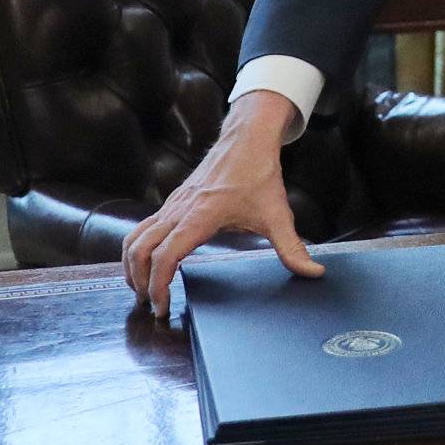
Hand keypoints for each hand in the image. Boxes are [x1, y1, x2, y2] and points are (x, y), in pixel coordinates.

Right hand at [123, 91, 324, 319]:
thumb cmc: (258, 173)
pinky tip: (149, 263)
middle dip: (138, 281)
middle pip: (139, 249)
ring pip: (134, 237)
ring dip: (131, 265)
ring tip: (142, 289)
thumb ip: (292, 248)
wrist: (246, 138)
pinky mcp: (172, 201)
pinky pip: (143, 227)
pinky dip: (138, 249)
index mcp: (200, 217)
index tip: (163, 306)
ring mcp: (172, 204)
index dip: (158, 285)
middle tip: (151, 305)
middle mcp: (178, 210)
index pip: (165, 256)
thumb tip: (313, 272)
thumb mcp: (278, 214)